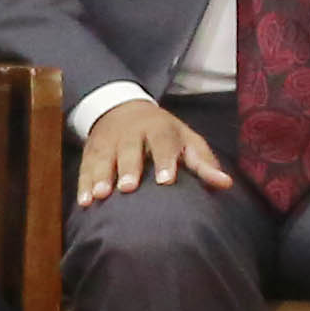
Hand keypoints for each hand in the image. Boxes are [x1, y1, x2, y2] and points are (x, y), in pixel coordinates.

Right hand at [75, 98, 233, 203]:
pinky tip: (85, 202)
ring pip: (104, 157)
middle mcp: (132, 132)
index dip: (164, 160)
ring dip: (100, 176)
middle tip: (127, 188)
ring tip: (100, 196)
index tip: (166, 180)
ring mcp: (109, 141)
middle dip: (127, 168)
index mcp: (159, 128)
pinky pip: (86, 167)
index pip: (162, 141)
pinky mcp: (91, 150)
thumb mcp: (186, 140)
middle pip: (129, 149)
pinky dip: (84, 184)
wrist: (123, 108)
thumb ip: (203, 163)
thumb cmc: (164, 133)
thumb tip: (226, 184)